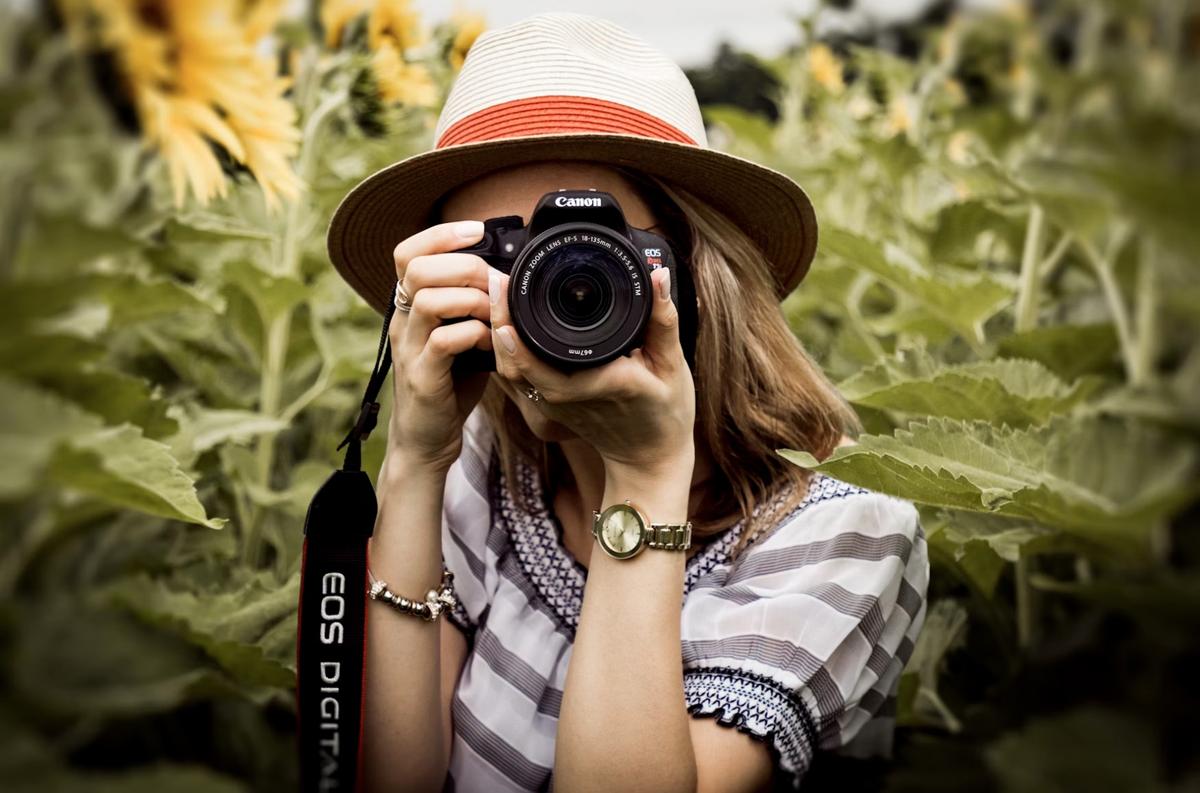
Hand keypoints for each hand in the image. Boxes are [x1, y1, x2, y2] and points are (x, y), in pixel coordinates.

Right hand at [386, 219, 499, 472]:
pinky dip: (473, 334)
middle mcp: (402, 323)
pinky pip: (442, 341)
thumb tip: (509, 278)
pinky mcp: (421, 377)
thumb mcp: (461, 337)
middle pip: (416, 268)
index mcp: (409, 307)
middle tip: (494, 282)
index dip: (440, 234)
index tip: (476, 229)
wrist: (426, 440)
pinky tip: (489, 343)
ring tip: (493, 314)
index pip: (406, 253)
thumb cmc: (449, 385)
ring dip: (471, 300)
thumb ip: (475, 308)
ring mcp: (408, 350)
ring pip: (428, 300)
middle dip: (464, 265)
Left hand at [488, 266, 695, 475]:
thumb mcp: (673, 365)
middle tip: (496, 281)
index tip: (508, 295)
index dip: (518, 336)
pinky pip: (518, 378)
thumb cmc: (666, 413)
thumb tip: (657, 276)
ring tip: (497, 293)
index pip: (545, 364)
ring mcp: (554, 406)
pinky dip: (507, 350)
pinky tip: (506, 321)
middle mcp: (569, 398)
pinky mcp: (549, 407)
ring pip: (511, 371)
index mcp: (600, 384)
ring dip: (498, 334)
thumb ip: (663, 320)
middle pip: (515, 363)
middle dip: (499, 320)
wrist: (649, 458)